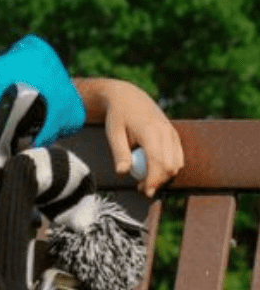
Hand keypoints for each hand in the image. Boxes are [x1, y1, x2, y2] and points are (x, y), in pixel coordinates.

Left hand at [76, 78, 183, 197]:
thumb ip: (120, 154)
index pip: (158, 162)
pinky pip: (177, 156)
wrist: (128, 97)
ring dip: (163, 176)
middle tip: (140, 189)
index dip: (153, 180)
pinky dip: (168, 167)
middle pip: (170, 166)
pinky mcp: (173, 135)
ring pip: (177, 162)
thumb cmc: (118, 116)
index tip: (144, 192)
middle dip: (158, 182)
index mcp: (151, 131)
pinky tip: (153, 170)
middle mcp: (166, 132)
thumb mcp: (113, 134)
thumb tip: (123, 173)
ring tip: (144, 180)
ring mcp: (172, 133)